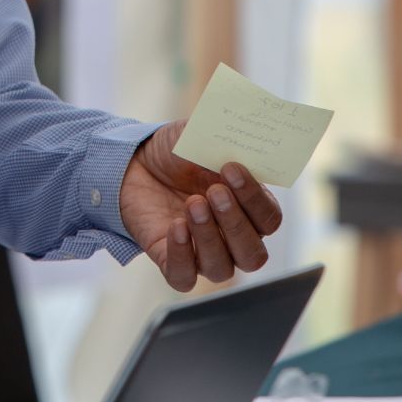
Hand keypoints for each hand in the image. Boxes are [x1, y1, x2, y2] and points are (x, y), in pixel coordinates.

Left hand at [120, 119, 282, 291]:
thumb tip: (241, 124)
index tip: (231, 168)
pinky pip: (184, 277)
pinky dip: (182, 256)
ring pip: (222, 268)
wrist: (132, 161)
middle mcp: (232, 237)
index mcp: (249, 208)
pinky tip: (176, 227)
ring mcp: (202, 252)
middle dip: (236, 223)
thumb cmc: (176, 151)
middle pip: (253, 254)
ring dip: (209, 237)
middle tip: (214, 192)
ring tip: (192, 203)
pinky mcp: (172, 261)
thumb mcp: (199, 136)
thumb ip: (223, 136)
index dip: (254, 198)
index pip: (269, 219)